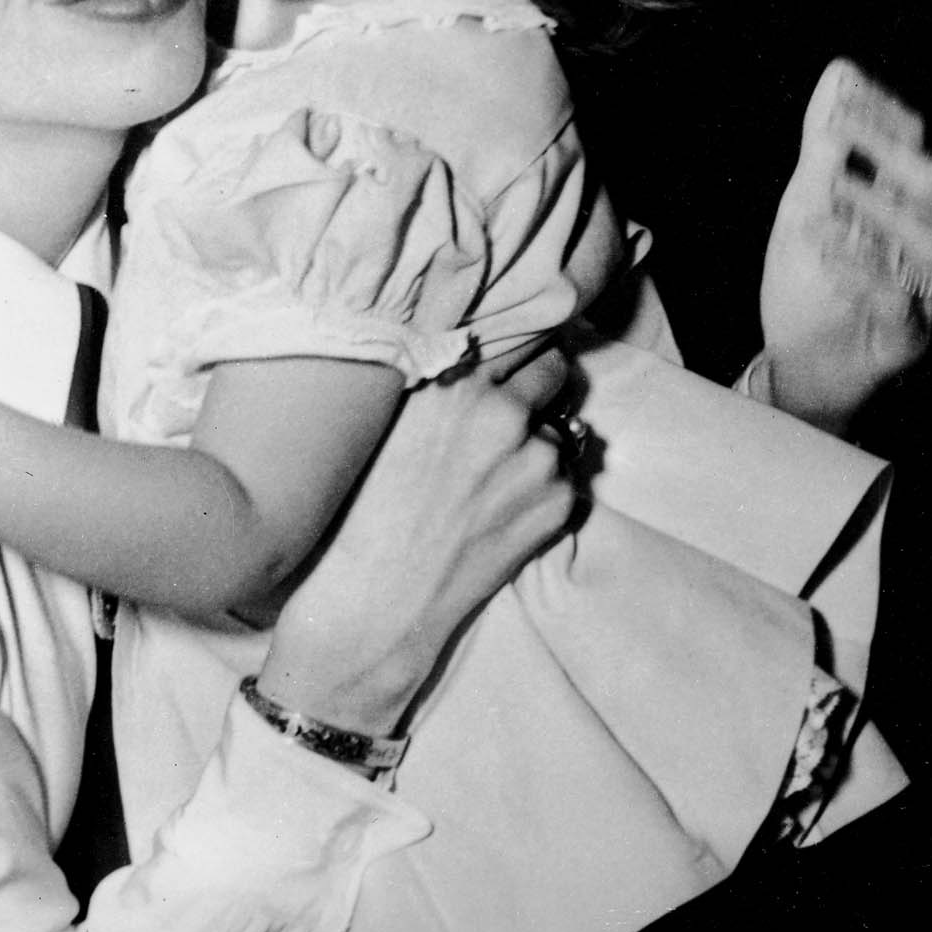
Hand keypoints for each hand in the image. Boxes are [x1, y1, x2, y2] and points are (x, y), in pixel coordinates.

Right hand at [259, 367, 578, 735]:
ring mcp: (537, 458)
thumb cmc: (366, 511)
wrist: (379, 598)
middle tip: (505, 419)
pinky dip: (544, 491)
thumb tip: (473, 339)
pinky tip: (500, 515)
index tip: (507, 361)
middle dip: (536, 387)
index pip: (517, 333)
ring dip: (537, 446)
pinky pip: (566, 479)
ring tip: (490, 485)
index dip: (512, 350)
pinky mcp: (557, 503)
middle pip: (553, 369)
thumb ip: (439, 377)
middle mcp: (503, 412)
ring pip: (559, 430)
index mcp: (456, 382)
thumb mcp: (390, 422)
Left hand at [755, 59, 931, 434]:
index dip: (880, 112)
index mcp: (903, 206)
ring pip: (928, 239)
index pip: (909, 144)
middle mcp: (922, 242)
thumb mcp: (806, 207)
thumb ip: (826, 148)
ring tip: (828, 190)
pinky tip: (822, 247)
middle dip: (884, 148)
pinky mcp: (907, 337)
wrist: (800, 369)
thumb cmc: (811, 285)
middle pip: (929, 182)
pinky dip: (860, 270)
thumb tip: (839, 71)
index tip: (842, 87)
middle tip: (832, 129)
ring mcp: (922, 290)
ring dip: (876, 208)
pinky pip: (898, 301)